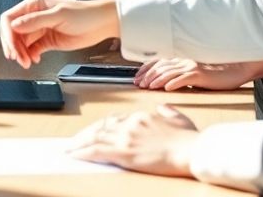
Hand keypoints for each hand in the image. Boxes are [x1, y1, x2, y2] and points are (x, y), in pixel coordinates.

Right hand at [0, 0, 119, 68]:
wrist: (102, 24)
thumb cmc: (84, 14)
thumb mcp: (59, 15)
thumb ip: (36, 21)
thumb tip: (14, 26)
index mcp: (35, 5)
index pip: (11, 18)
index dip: (7, 33)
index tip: (11, 46)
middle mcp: (35, 16)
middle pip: (14, 32)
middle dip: (14, 46)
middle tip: (18, 58)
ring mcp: (40, 29)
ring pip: (22, 42)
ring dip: (21, 53)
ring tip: (26, 62)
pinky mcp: (47, 40)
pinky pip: (32, 49)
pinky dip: (30, 56)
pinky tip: (34, 60)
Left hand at [66, 105, 199, 177]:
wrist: (192, 150)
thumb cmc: (189, 139)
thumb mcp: (179, 118)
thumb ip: (167, 112)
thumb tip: (162, 107)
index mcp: (141, 116)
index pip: (114, 120)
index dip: (101, 127)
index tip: (95, 131)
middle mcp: (130, 124)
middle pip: (100, 127)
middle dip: (86, 134)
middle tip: (75, 140)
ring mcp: (125, 137)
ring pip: (94, 138)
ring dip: (79, 143)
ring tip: (70, 149)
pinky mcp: (123, 152)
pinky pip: (96, 150)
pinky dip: (82, 152)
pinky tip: (75, 154)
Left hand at [135, 58, 254, 90]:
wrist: (232, 71)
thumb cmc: (213, 76)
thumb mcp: (192, 75)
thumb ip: (179, 76)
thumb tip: (164, 86)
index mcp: (180, 61)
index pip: (157, 63)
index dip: (145, 70)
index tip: (137, 78)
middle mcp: (183, 61)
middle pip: (160, 67)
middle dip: (147, 76)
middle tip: (139, 84)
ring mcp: (191, 67)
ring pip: (169, 72)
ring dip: (157, 80)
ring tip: (148, 87)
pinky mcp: (200, 74)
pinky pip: (184, 78)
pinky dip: (174, 83)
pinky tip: (167, 89)